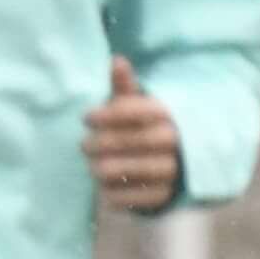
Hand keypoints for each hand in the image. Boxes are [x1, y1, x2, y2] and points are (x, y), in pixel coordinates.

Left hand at [83, 59, 180, 213]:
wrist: (170, 162)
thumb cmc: (142, 126)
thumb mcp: (135, 104)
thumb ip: (124, 87)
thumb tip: (117, 61)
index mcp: (167, 114)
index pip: (136, 111)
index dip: (107, 114)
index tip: (86, 118)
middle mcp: (175, 142)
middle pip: (134, 141)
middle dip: (101, 143)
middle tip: (83, 145)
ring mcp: (173, 171)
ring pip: (133, 170)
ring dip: (104, 169)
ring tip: (92, 165)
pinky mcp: (165, 196)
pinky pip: (135, 197)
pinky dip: (113, 192)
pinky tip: (103, 185)